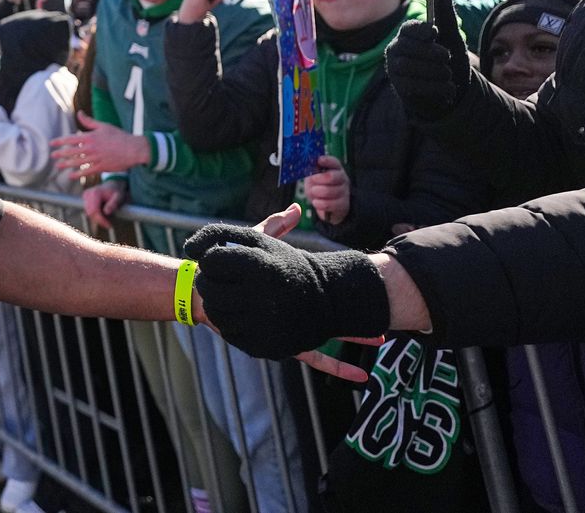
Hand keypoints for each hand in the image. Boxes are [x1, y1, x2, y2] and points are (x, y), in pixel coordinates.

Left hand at [50, 111, 150, 176]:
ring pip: (77, 162)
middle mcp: (91, 148)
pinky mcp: (101, 167)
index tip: (52, 143)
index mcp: (91, 137)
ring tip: (58, 166)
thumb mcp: (103, 126)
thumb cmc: (119, 136)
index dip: (60, 141)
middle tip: (52, 155)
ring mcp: (96, 158)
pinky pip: (86, 171)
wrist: (133, 149)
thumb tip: (79, 113)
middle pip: (71, 151)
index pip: (71, 139)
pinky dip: (78, 174)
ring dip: (66, 164)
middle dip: (61, 153)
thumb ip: (89, 121)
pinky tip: (71, 176)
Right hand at [81, 179, 127, 228]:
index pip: (94, 211)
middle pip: (90, 213)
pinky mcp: (85, 198)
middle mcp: (88, 194)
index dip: (101, 220)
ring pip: (88, 213)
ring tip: (107, 217)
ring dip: (97, 218)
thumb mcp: (119, 197)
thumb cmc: (116, 192)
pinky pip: (88, 211)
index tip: (109, 225)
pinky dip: (95, 215)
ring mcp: (85, 196)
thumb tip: (106, 212)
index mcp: (95, 193)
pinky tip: (103, 212)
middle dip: (99, 221)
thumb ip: (113, 204)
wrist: (112, 184)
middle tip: (109, 224)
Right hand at [183, 205, 389, 370]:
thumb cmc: (228, 267)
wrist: (201, 293)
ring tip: (368, 368)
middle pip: (328, 324)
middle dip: (355, 330)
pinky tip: (346, 375)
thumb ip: (276, 227)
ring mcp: (282, 331)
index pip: (325, 294)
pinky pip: (303, 355)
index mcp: (289, 289)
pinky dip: (325, 363)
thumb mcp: (251, 244)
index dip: (348, 297)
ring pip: (320, 349)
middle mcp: (287, 313)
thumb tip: (296, 209)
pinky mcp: (273, 344)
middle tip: (384, 336)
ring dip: (344, 358)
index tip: (371, 296)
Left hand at [305, 156, 349, 223]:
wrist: (324, 205)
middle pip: (332, 176)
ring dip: (318, 192)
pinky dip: (321, 203)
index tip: (319, 160)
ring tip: (314, 191)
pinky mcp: (343, 205)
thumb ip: (311, 170)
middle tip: (313, 179)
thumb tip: (306, 164)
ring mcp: (344, 192)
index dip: (327, 160)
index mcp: (335, 169)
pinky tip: (316, 202)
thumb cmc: (318, 187)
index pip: (334, 162)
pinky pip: (331, 204)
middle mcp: (342, 179)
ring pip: (330, 191)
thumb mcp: (312, 177)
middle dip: (320, 178)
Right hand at [383, 0, 469, 119]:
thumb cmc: (448, 59)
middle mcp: (396, 49)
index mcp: (408, 34)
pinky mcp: (399, 87)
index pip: (408, 28)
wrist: (449, 90)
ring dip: (435, 71)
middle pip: (408, 48)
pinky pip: (412, 85)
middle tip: (448, 57)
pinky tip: (448, 88)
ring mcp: (395, 68)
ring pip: (409, 67)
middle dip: (431, 53)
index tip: (435, 32)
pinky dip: (435, 87)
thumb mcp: (452, 37)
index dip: (420, 29)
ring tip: (448, 74)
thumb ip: (446, 15)